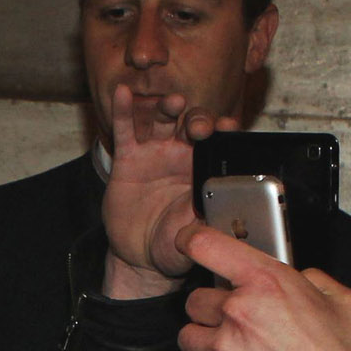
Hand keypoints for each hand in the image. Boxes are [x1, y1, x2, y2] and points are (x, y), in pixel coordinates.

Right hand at [101, 83, 239, 295]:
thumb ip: (209, 217)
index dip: (222, 130)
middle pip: (190, 123)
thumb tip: (224, 209)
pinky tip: (123, 92)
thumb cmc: (175, 243)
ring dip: (168, 108)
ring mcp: (153, 153)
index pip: (217, 140)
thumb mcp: (197, 232)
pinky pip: (126, 129)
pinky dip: (123, 109)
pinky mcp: (127, 158)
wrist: (142, 257)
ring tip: (173, 103)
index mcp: (204, 167)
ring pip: (162, 120)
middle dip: (197, 119)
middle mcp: (181, 154)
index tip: (227, 127)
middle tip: (198, 126)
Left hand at [175, 224, 350, 350]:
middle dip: (211, 305)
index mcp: (268, 283)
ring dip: (206, 337)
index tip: (188, 240)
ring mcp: (226, 350)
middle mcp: (240, 312)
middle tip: (235, 314)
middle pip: (194, 299)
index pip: (208, 246)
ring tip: (236, 344)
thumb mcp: (344, 302)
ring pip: (191, 335)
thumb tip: (299, 277)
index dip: (192, 239)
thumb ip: (314, 280)